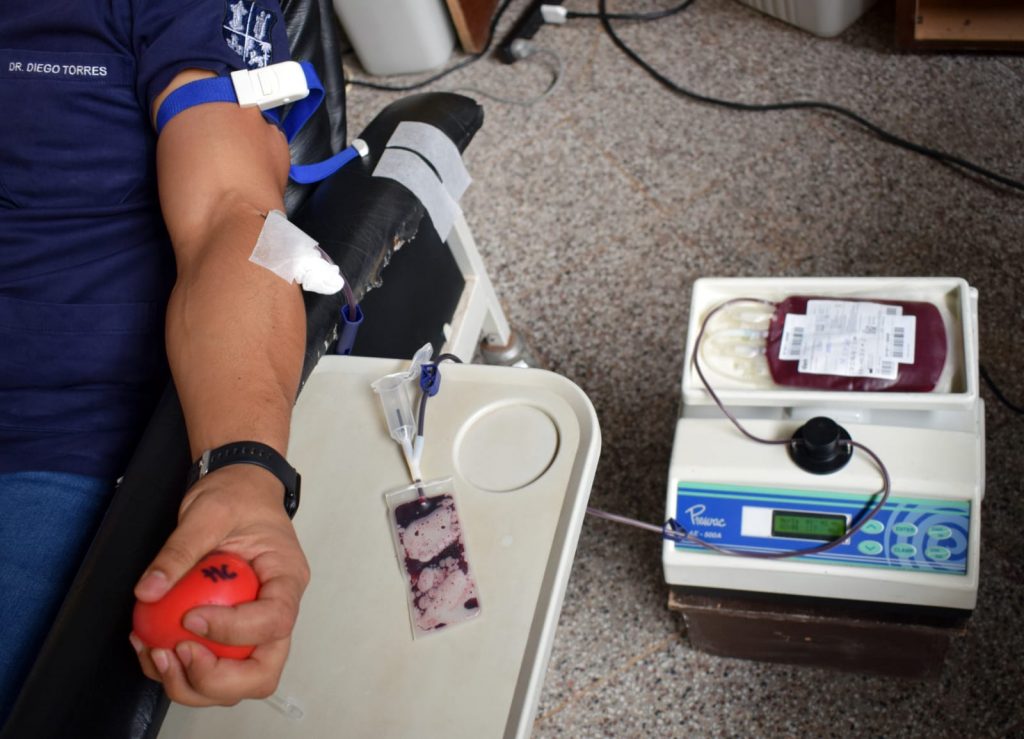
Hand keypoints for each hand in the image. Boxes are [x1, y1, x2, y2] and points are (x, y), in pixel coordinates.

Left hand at [130, 464, 309, 705]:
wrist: (238, 488)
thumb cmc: (236, 496)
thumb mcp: (208, 512)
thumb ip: (179, 550)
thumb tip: (149, 591)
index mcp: (287, 579)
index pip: (273, 621)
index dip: (232, 631)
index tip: (189, 618)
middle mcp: (278, 610)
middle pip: (262, 672)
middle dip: (216, 680)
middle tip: (177, 654)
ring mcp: (255, 626)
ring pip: (236, 681)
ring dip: (193, 683)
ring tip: (155, 653)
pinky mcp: (230, 632)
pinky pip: (211, 666)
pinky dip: (178, 670)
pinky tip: (149, 646)